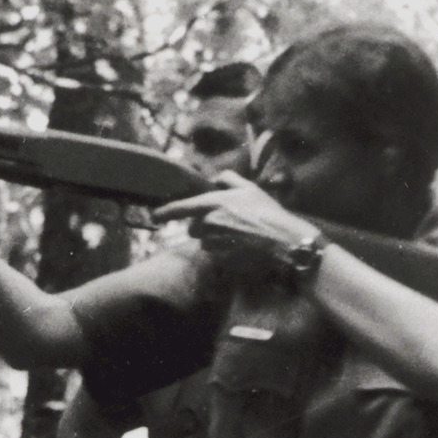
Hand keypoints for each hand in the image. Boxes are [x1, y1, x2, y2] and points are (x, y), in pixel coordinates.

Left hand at [152, 176, 324, 284]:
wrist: (283, 240)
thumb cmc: (268, 212)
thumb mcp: (249, 188)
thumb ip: (228, 179)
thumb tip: (215, 179)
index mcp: (213, 203)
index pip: (179, 208)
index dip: (163, 212)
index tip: (154, 216)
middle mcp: (209, 222)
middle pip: (192, 228)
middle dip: (202, 226)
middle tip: (224, 223)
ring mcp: (214, 242)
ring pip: (204, 241)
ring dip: (214, 238)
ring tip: (238, 234)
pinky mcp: (220, 258)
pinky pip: (215, 253)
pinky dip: (223, 249)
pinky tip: (240, 245)